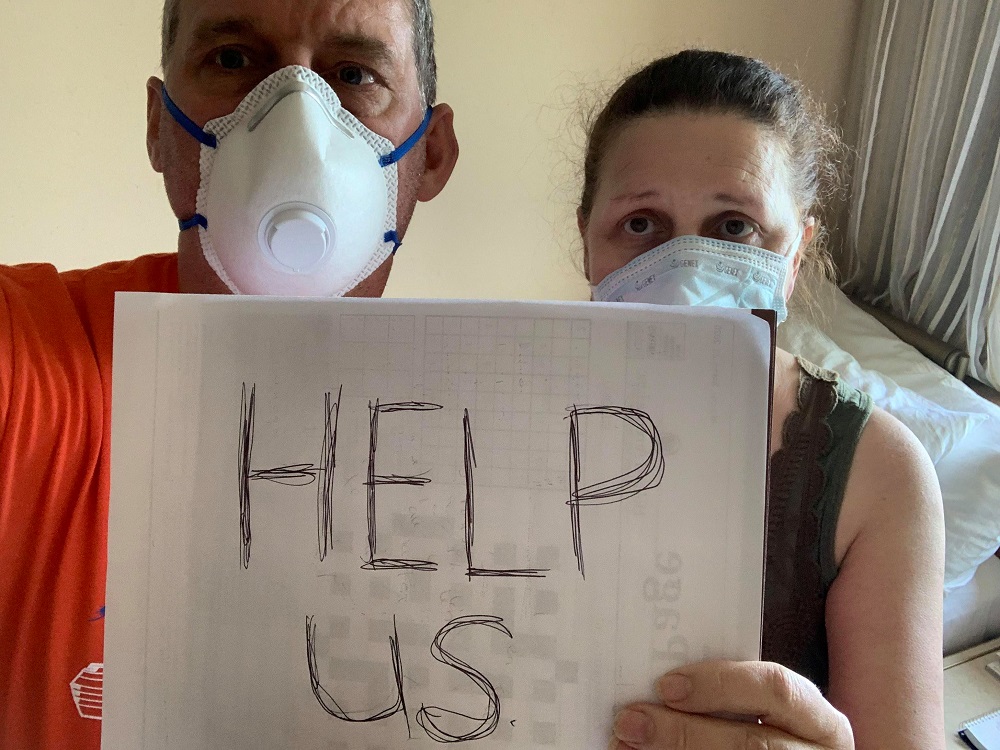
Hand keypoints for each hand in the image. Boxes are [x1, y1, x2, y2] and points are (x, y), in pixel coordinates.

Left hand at [610, 660, 853, 748]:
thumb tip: (656, 682)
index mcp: (820, 722)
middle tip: (630, 720)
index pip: (776, 688)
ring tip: (626, 744)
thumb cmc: (767, 733)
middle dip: (683, 731)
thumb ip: (727, 696)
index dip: (721, 684)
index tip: (666, 685)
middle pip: (750, 742)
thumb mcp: (764, 712)